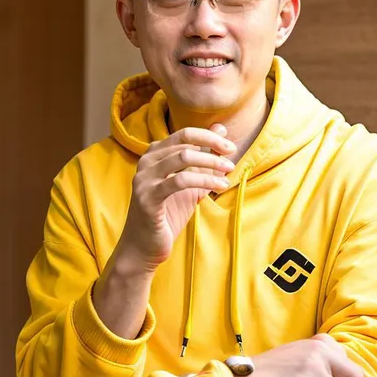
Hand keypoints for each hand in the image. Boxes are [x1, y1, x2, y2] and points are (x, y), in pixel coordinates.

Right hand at [119, 124, 235, 270]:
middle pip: (184, 141)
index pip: (184, 134)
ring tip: (228, 173)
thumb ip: (204, 157)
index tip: (230, 147)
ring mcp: (144, 179)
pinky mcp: (147, 197)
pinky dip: (204, 180)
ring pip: (182, 158)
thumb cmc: (167, 214)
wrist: (144, 247)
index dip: (210, 137)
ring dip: (210, 163)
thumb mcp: (191, 183)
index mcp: (154, 155)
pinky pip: (180, 181)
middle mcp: (146, 162)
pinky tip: (219, 186)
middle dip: (212, 146)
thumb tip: (220, 128)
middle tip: (232, 156)